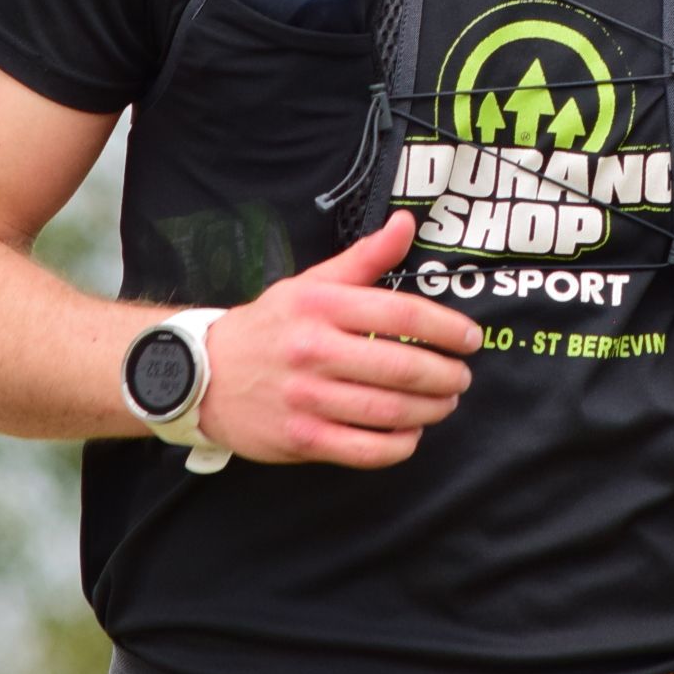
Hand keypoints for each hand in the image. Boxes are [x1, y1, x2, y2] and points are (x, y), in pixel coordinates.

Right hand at [194, 211, 479, 467]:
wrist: (203, 374)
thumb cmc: (269, 326)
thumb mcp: (311, 283)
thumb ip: (364, 257)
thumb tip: (406, 223)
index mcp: (321, 306)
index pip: (401, 315)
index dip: (447, 328)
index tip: (471, 339)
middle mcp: (313, 350)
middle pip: (401, 368)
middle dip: (445, 375)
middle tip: (462, 377)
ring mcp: (306, 398)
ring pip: (389, 412)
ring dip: (430, 410)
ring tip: (445, 403)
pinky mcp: (302, 438)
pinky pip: (365, 450)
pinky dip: (399, 446)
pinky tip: (411, 434)